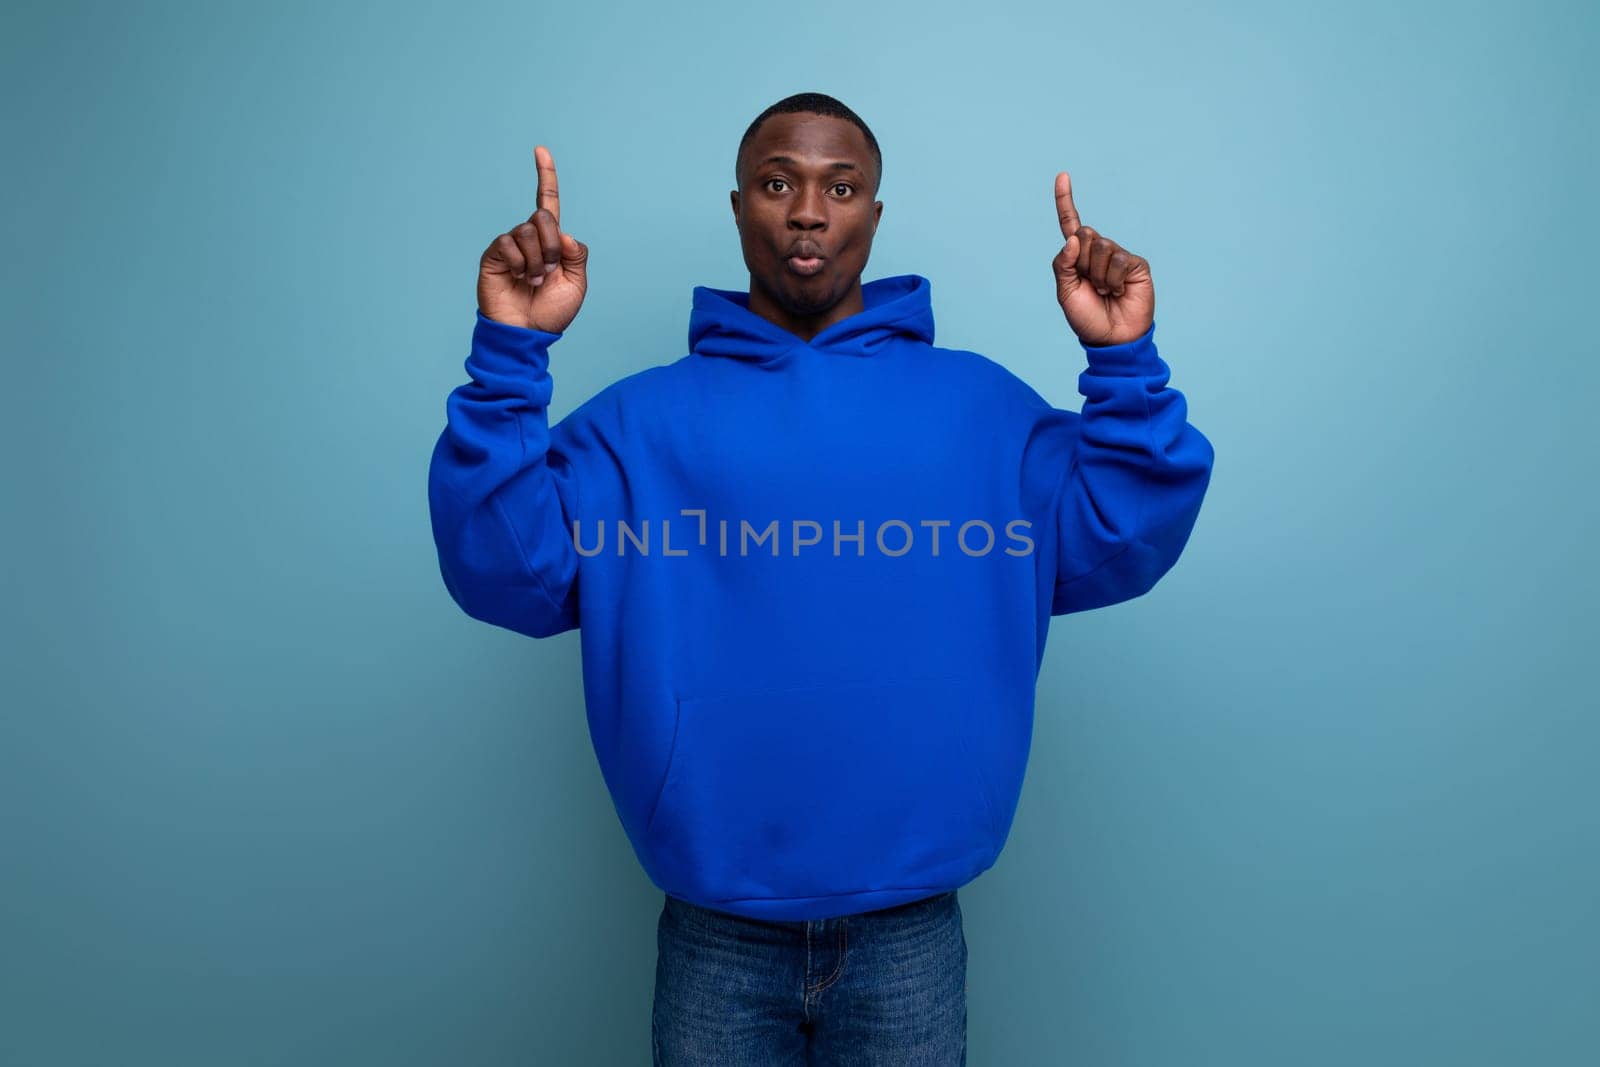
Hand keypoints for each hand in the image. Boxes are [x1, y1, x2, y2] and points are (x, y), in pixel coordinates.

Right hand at [477, 145, 589, 332]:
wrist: (527, 332)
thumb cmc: (551, 312)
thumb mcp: (577, 284)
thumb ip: (577, 256)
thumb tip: (565, 233)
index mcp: (551, 242)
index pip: (548, 202)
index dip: (545, 176)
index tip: (540, 150)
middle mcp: (529, 238)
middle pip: (542, 216)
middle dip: (552, 246)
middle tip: (549, 271)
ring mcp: (510, 246)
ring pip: (527, 231)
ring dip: (536, 260)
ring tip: (532, 281)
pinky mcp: (493, 254)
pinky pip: (508, 243)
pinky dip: (518, 263)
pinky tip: (516, 278)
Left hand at [1052, 170, 1153, 346]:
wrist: (1112, 339)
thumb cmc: (1087, 317)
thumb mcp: (1065, 292)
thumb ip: (1063, 264)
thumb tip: (1073, 239)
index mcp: (1077, 257)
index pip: (1070, 224)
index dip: (1065, 200)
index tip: (1062, 175)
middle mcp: (1098, 252)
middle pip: (1084, 235)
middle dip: (1082, 262)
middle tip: (1090, 284)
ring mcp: (1118, 256)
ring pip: (1100, 247)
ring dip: (1098, 275)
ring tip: (1105, 292)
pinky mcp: (1135, 264)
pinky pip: (1118, 260)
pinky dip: (1113, 280)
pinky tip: (1119, 292)